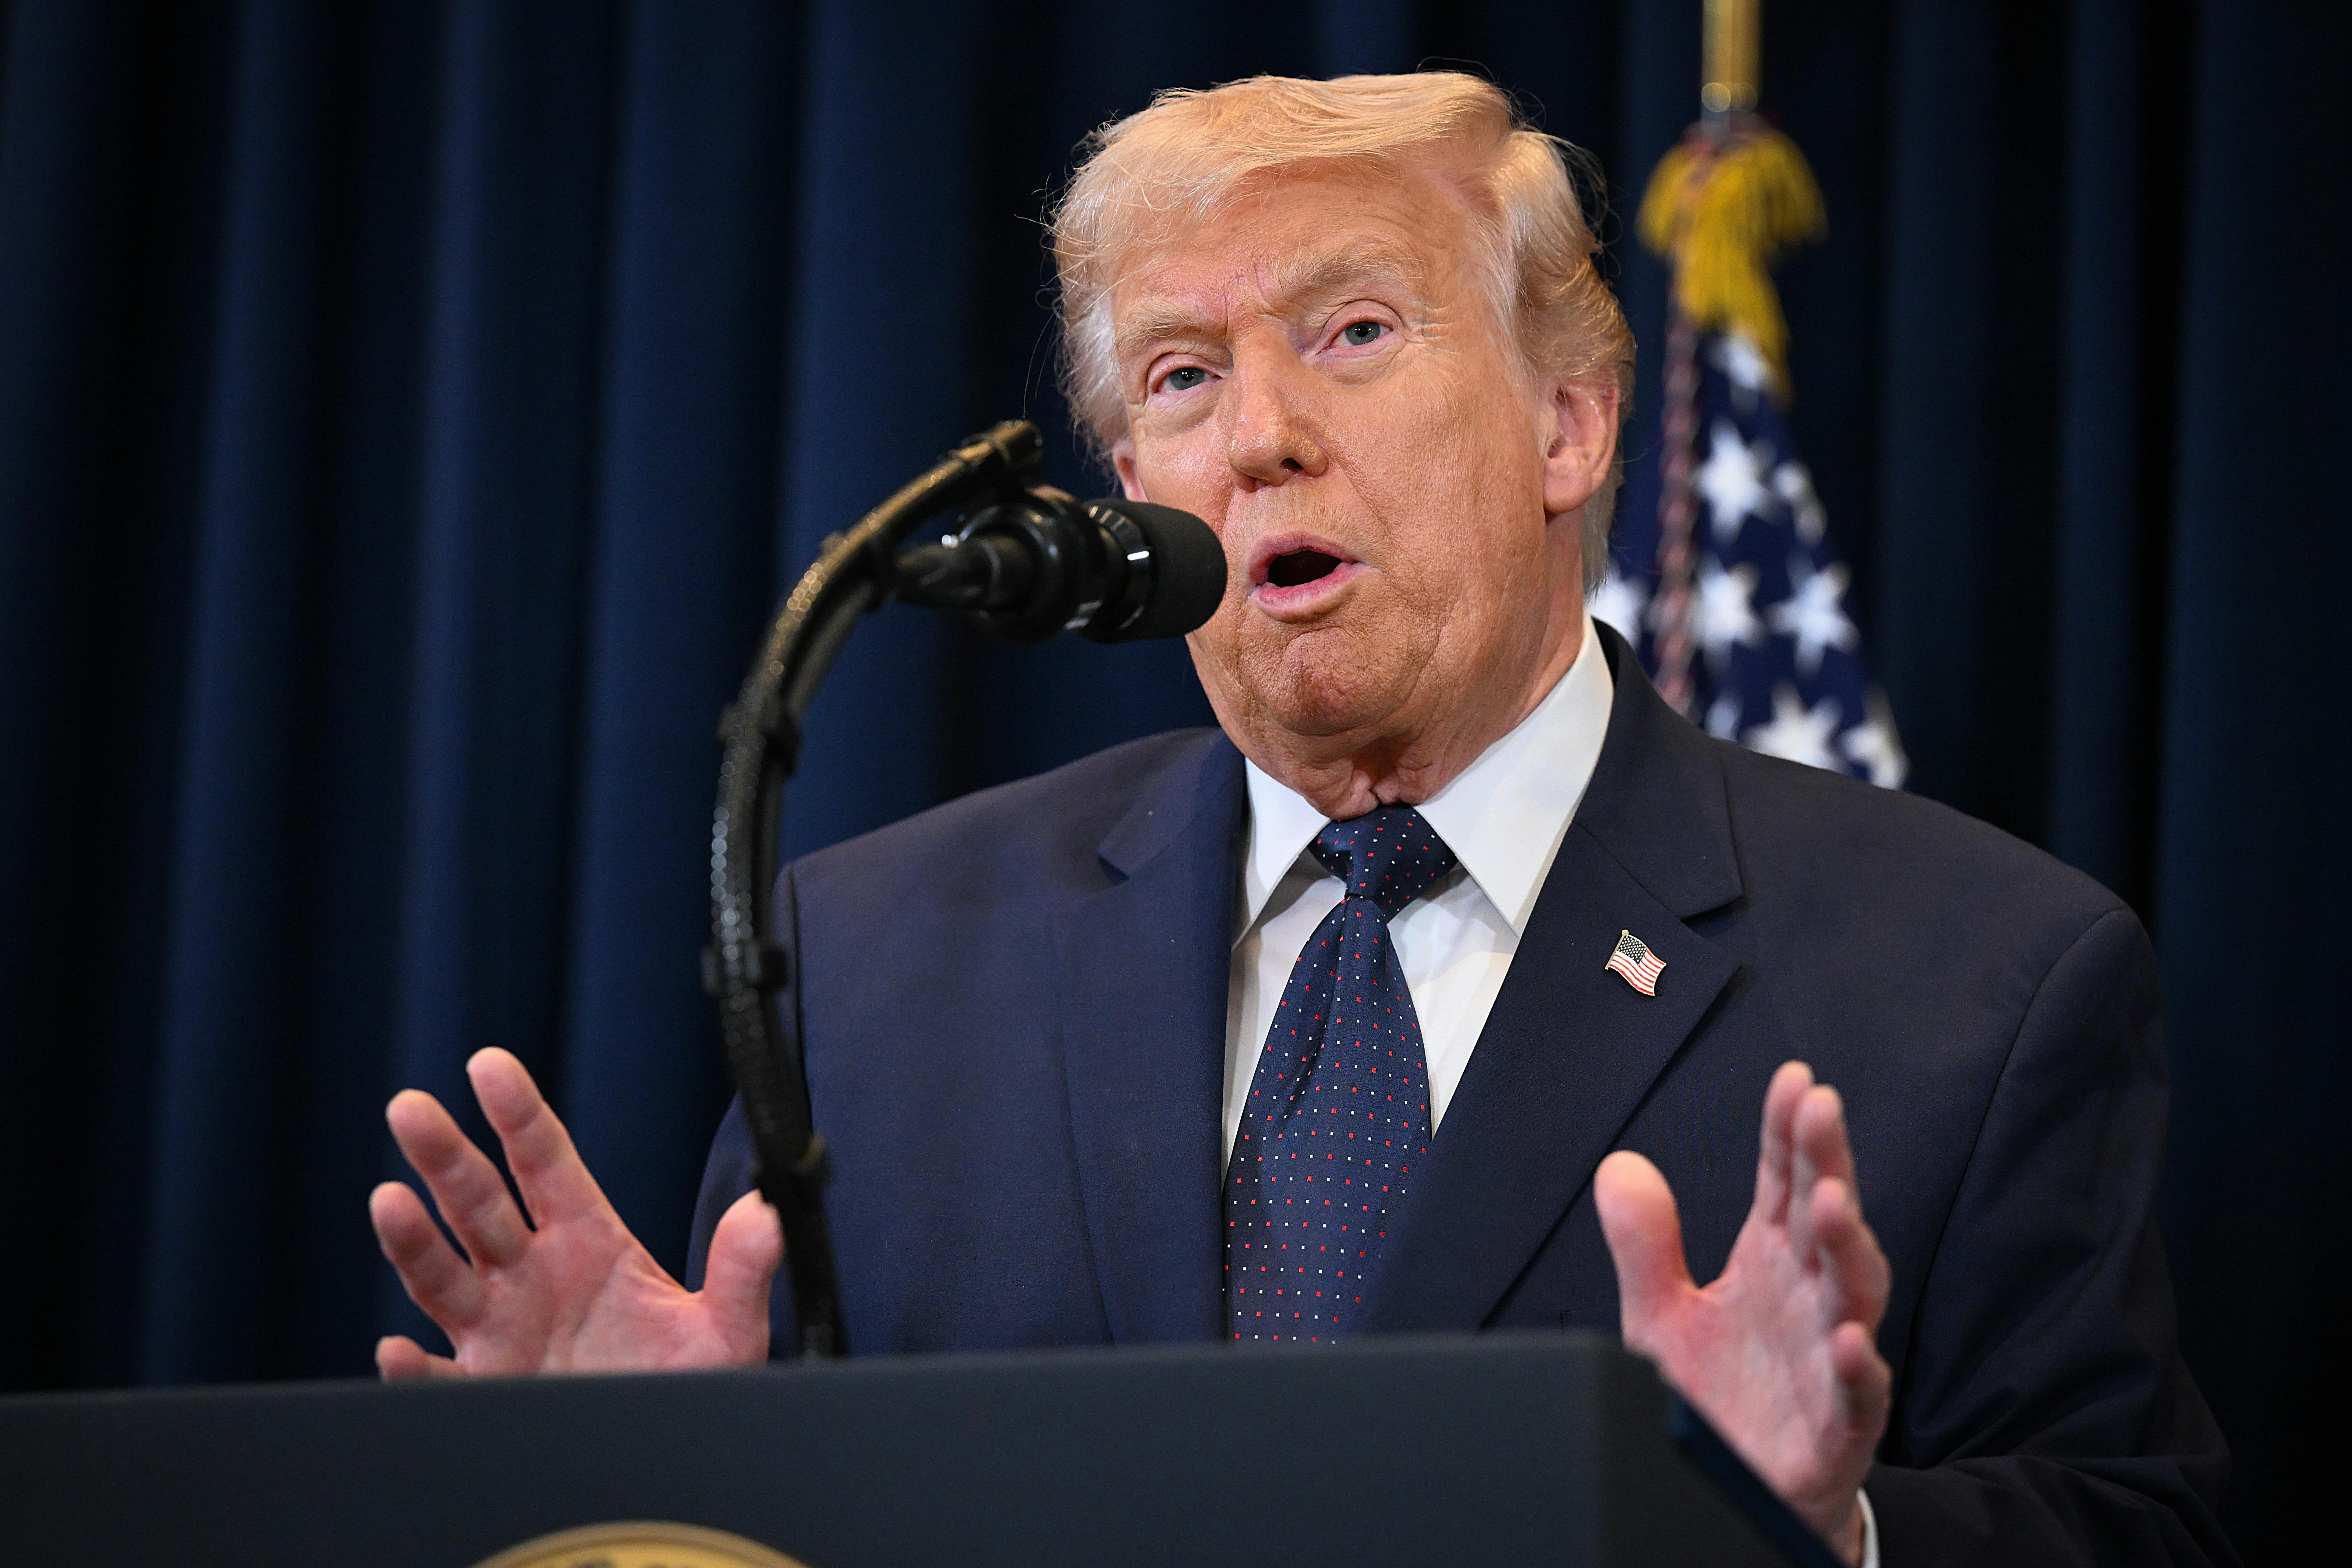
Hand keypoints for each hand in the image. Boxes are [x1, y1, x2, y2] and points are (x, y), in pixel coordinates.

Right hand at [369, 1047, 781, 1377]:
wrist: (665, 1454)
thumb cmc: (689, 1385)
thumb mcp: (727, 1329)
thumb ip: (743, 1269)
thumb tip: (770, 1210)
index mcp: (588, 1241)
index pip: (546, 1162)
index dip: (517, 1113)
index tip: (488, 1065)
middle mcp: (532, 1276)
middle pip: (480, 1204)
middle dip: (446, 1157)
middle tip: (410, 1107)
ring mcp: (502, 1331)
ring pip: (445, 1276)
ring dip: (415, 1241)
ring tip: (389, 1198)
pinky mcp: (486, 1390)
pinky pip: (441, 1379)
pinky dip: (415, 1368)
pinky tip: (396, 1349)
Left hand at [1595, 1061, 1890, 1565]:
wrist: (1737, 1488)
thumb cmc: (1716, 1398)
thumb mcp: (1660, 1315)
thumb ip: (1645, 1243)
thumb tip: (1620, 1165)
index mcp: (1769, 1264)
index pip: (1783, 1183)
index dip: (1788, 1131)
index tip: (1792, 1079)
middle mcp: (1807, 1300)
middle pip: (1824, 1220)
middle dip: (1827, 1162)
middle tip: (1821, 1109)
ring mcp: (1830, 1359)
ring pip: (1855, 1294)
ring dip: (1849, 1247)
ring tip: (1833, 1201)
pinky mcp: (1839, 1427)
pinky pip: (1858, 1393)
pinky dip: (1857, 1366)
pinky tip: (1849, 1339)